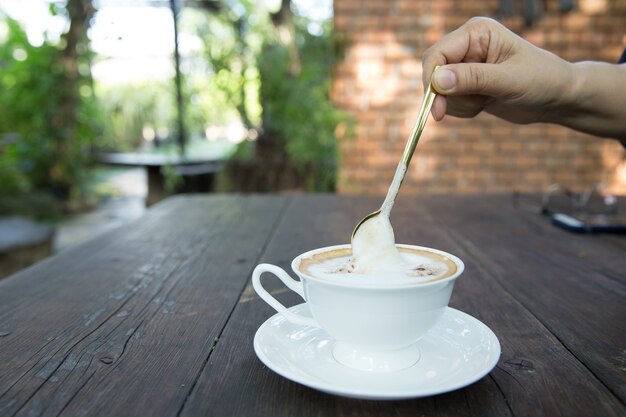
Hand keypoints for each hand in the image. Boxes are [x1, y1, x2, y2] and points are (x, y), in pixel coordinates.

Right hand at [422, 17, 574, 123]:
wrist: (558, 98)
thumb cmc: (542, 81)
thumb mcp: (509, 80)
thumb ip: (472, 78)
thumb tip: (437, 81)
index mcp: (476, 33)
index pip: (437, 54)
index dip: (433, 81)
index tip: (438, 109)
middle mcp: (467, 46)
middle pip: (432, 71)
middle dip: (444, 95)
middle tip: (461, 111)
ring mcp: (465, 65)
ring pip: (438, 90)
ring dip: (457, 104)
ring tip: (486, 102)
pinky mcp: (466, 84)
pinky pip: (448, 101)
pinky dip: (461, 110)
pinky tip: (484, 105)